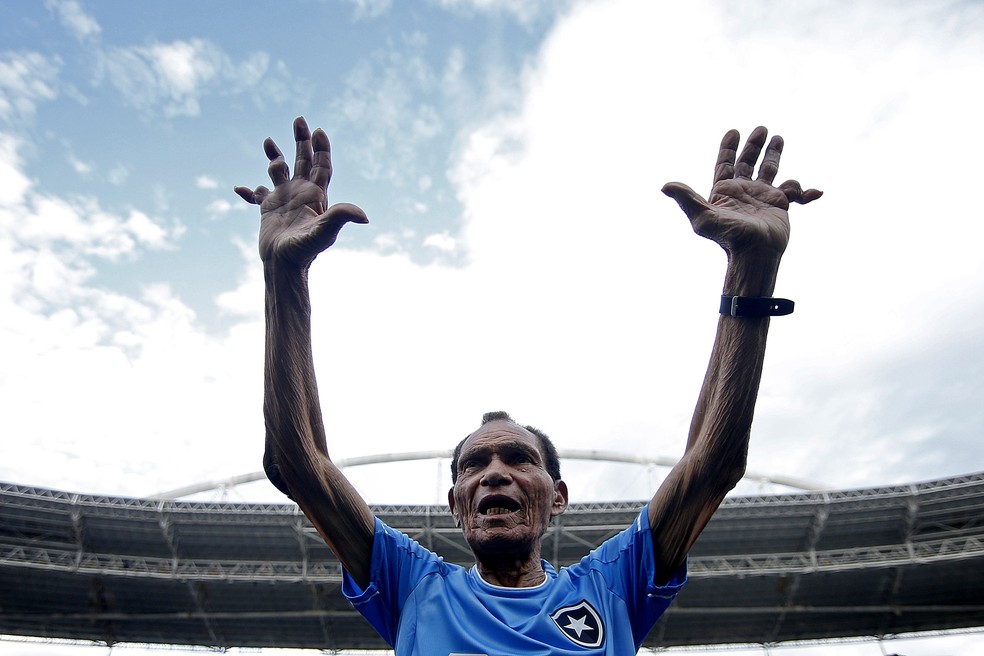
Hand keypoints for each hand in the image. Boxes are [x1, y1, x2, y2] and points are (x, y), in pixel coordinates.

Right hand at [235, 117, 367, 266]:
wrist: (284, 265)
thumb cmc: (305, 250)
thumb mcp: (324, 232)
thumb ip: (341, 217)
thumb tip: (364, 216)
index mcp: (316, 195)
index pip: (321, 166)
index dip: (321, 148)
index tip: (318, 130)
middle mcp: (301, 194)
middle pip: (303, 161)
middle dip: (301, 141)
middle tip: (299, 120)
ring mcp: (284, 200)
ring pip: (279, 172)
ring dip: (274, 157)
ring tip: (268, 141)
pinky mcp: (268, 210)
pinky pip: (256, 196)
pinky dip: (248, 191)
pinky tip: (238, 188)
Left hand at [661, 126, 820, 257]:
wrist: (755, 254)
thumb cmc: (728, 237)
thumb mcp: (702, 217)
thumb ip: (686, 199)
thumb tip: (665, 186)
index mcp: (725, 191)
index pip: (726, 164)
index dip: (729, 148)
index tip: (734, 131)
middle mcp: (744, 192)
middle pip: (748, 162)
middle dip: (754, 145)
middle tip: (761, 129)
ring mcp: (762, 197)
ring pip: (770, 170)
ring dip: (774, 155)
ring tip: (779, 138)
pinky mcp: (780, 206)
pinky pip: (795, 192)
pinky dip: (805, 191)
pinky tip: (814, 193)